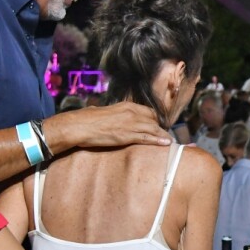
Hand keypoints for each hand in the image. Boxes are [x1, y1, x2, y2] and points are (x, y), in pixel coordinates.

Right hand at [44, 101, 171, 154]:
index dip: (154, 119)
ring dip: (162, 135)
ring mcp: (130, 124)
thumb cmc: (86, 119)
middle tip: (165, 135)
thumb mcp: (103, 112)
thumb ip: (111, 114)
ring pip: (153, 128)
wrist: (79, 126)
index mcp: (126, 106)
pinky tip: (166, 143)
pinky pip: (147, 138)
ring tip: (170, 141)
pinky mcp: (127, 136)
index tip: (158, 125)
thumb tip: (106, 116)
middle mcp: (131, 112)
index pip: (147, 111)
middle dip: (160, 127)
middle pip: (153, 119)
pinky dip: (158, 140)